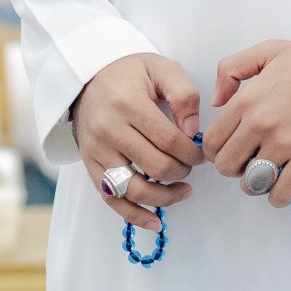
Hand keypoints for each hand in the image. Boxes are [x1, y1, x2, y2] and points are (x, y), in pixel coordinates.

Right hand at [73, 52, 203, 232]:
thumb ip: (184, 94)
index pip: (169, 141)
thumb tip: (193, 132)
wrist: (88, 79)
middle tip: (191, 164)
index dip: (193, 153)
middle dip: (183, 171)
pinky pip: (113, 200)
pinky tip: (155, 223)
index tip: (202, 153)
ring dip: (166, 197)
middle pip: (156, 167)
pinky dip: (135, 216)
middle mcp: (108, 130)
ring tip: (184, 190)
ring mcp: (97, 151)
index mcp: (128, 104)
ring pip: (136, 189)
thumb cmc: (130, 74)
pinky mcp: (91, 166)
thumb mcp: (161, 68)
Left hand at [205, 40, 290, 207]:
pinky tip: (279, 186)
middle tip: (244, 161)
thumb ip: (231, 70)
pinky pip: (281, 192)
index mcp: (247, 100)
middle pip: (226, 165)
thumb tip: (215, 102)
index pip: (212, 140)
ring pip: (251, 183)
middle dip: (232, 167)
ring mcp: (285, 143)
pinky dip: (276, 196)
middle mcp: (261, 124)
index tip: (225, 150)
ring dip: (253, 184)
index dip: (215, 150)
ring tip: (262, 174)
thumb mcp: (266, 52)